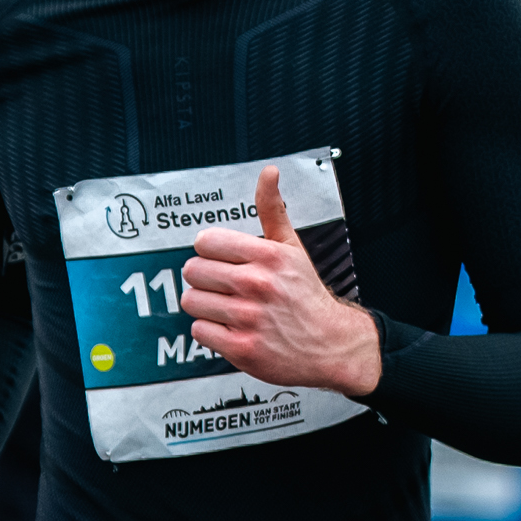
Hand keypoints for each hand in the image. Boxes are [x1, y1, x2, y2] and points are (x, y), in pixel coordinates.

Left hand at [182, 165, 381, 395]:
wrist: (329, 344)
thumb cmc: (306, 297)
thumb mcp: (292, 248)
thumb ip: (272, 209)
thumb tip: (268, 173)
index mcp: (267, 256)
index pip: (205, 241)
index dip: (210, 251)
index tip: (221, 260)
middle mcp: (257, 284)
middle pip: (193, 271)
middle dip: (205, 278)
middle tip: (224, 286)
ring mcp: (248, 318)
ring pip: (191, 301)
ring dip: (205, 305)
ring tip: (227, 308)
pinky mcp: (241, 348)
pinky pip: (199, 331)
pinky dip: (211, 332)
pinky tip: (231, 328)